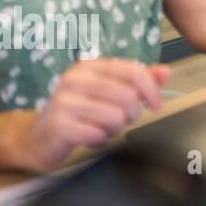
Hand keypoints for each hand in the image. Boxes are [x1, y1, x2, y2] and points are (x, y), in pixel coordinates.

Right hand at [11, 59, 169, 171]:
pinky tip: (90, 136)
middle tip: (122, 119)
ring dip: (115, 128)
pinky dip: (100, 139)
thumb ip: (138, 80)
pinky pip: (99, 134)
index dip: (152, 90)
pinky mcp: (59, 125)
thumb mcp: (109, 90)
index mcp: (90, 66)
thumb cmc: (80, 111)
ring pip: (116, 117)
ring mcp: (64, 101)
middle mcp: (75, 79)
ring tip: (103, 127)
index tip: (157, 105)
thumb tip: (165, 72)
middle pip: (128, 96)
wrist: (39, 136)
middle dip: (132, 114)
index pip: (133, 71)